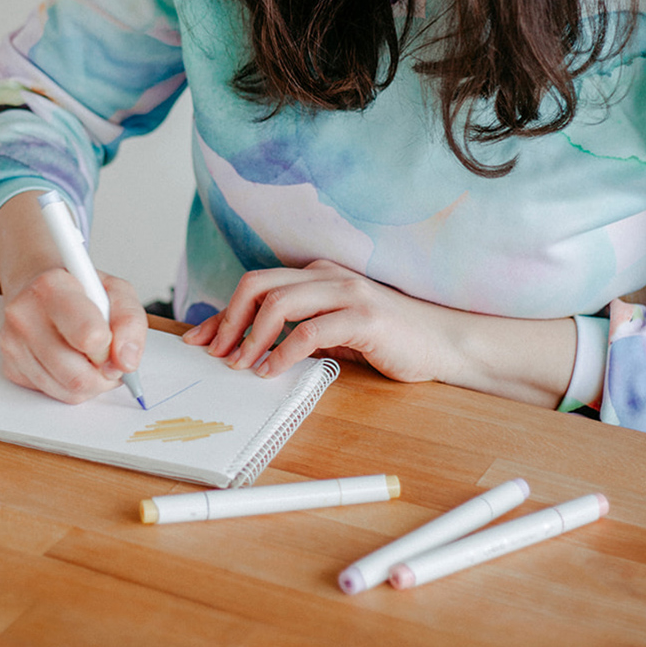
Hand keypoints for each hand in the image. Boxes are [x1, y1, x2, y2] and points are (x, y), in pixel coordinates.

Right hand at [0, 266, 147, 403]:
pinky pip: (54, 394)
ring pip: (68, 391)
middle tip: (107, 355)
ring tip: (91, 356)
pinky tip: (71, 360)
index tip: (110, 338)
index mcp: (51, 287)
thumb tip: (126, 362)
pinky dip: (71, 385)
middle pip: (78, 376)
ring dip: (91, 382)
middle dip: (103, 373)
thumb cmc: (80, 290)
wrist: (42, 289)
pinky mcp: (10, 367)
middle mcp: (24, 314)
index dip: (109, 346)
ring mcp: (13, 343)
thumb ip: (129, 322)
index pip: (88, 336)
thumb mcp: (117, 291)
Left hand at [182, 259, 575, 407]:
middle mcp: (326, 275)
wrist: (444, 343)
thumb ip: (299, 331)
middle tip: (215, 354)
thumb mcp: (335, 331)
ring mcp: (346, 293)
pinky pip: (310, 331)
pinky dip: (284, 352)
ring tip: (240, 366)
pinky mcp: (364, 317)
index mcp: (316, 274)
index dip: (222, 312)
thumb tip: (250, 347)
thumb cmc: (388, 339)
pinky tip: (273, 371)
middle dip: (227, 320)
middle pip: (257, 285)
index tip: (200, 339)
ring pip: (279, 303)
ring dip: (251, 337)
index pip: (256, 284)